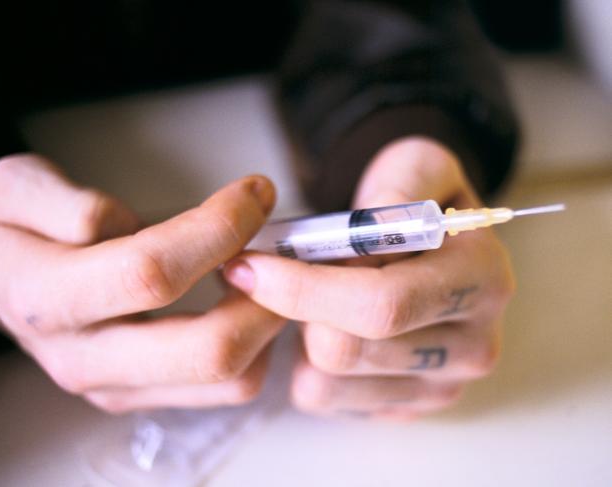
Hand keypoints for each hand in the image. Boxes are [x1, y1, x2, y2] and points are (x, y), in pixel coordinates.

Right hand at [0, 154, 285, 411]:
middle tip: (284, 248)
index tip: (255, 193)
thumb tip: (122, 222)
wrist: (3, 281)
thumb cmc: (16, 230)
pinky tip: (249, 301)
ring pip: (228, 379)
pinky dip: (258, 346)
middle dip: (265, 294)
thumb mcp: (16, 188)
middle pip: (206, 350)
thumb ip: (62, 199)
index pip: (152, 272)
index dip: (218, 229)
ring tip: (270, 273)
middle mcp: (85, 358)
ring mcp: (119, 386)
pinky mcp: (144, 395)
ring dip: (269, 324)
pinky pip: (225, 388)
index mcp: (49, 299)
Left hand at [223, 137, 514, 420]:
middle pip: (346, 351)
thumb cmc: (412, 202)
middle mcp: (474, 344)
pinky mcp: (406, 407)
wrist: (429, 243)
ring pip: (326, 380)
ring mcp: (441, 385)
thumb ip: (400, 185)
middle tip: (267, 276)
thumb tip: (371, 224)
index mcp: (482, 278)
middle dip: (294, 309)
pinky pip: (324, 399)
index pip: (382, 302)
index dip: (304, 287)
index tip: (250, 266)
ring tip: (311, 296)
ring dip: (299, 334)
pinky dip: (304, 364)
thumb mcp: (415, 167)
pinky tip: (322, 328)